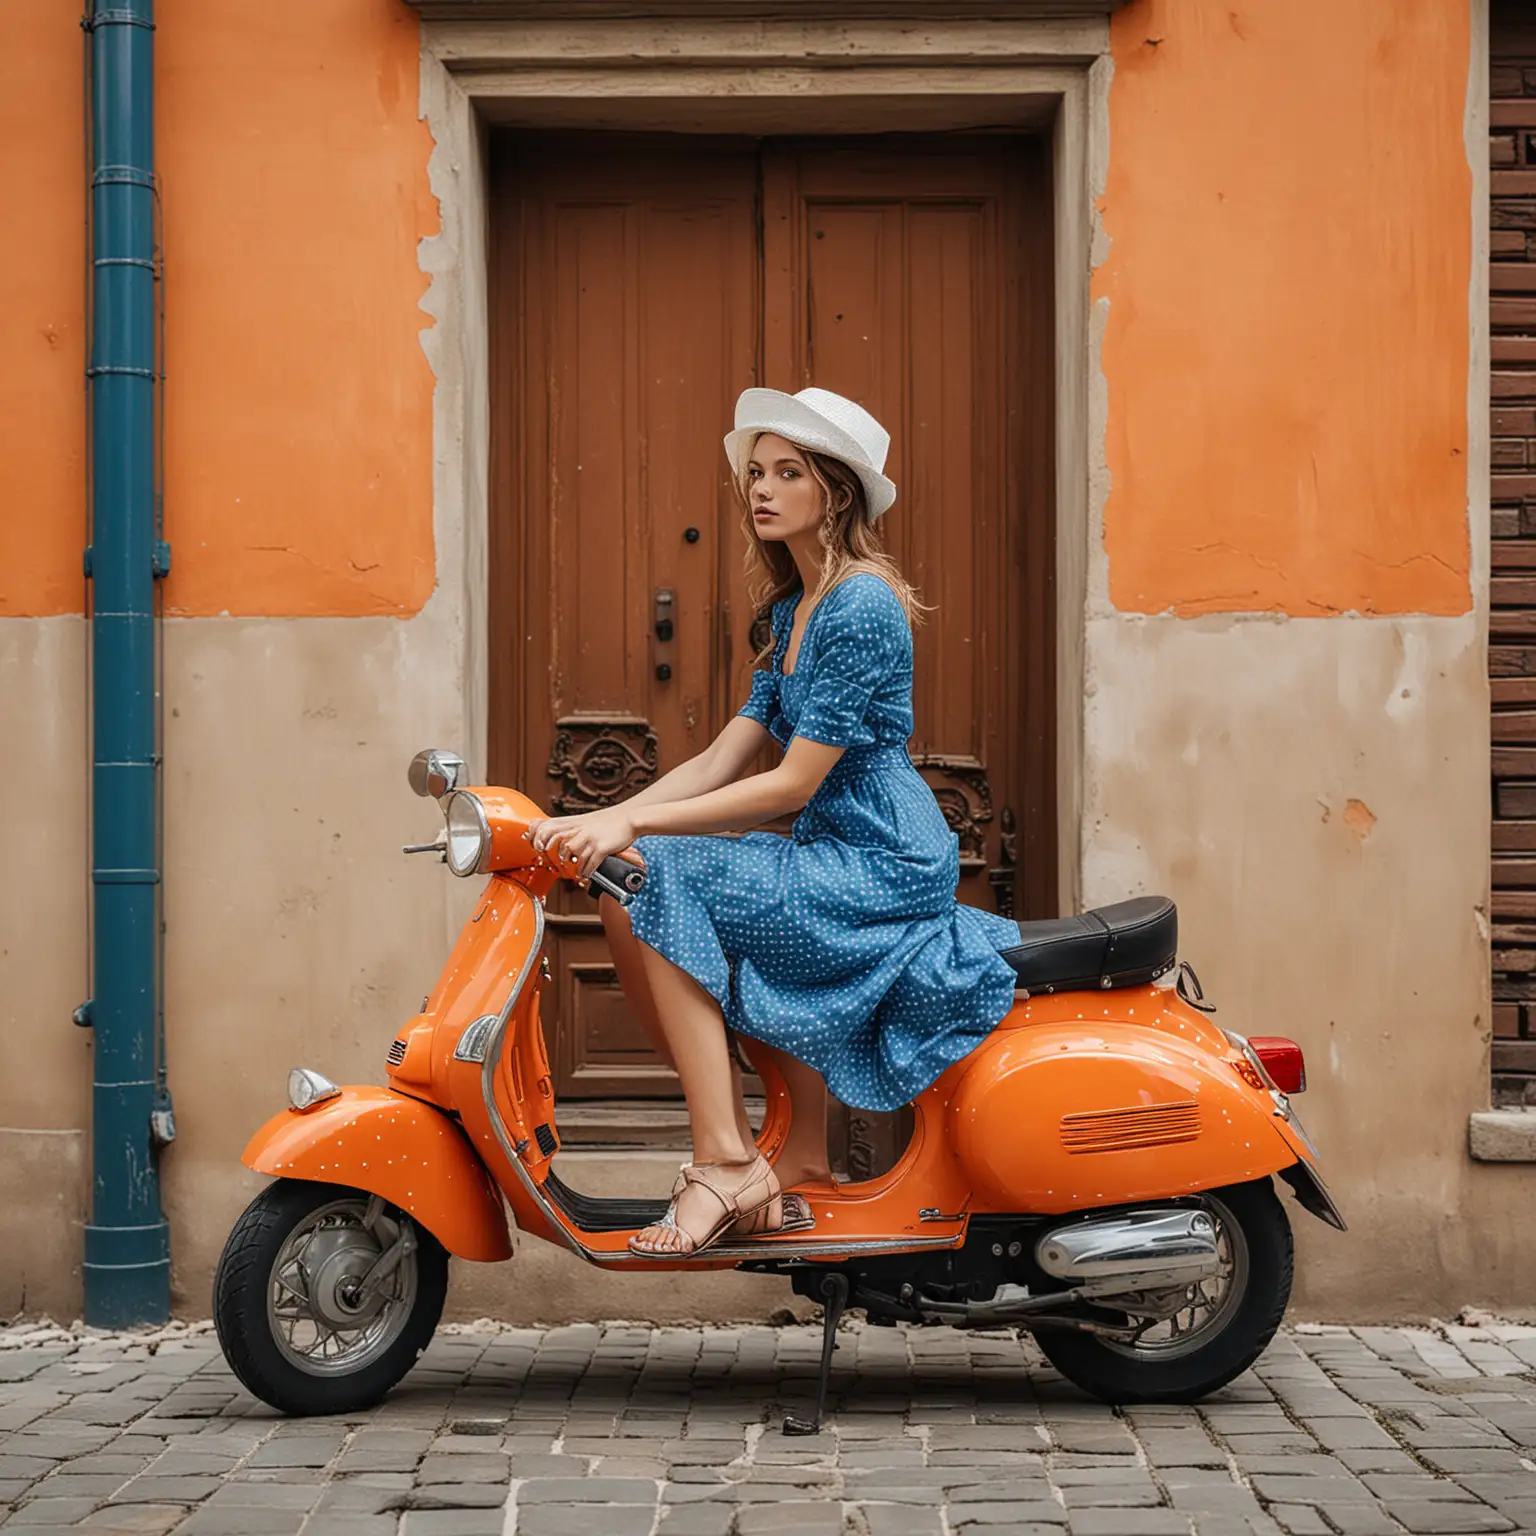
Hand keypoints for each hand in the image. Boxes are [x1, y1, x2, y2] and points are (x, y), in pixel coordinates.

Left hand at [527, 808, 642, 881]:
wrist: (630, 819)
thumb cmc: (608, 822)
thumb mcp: (585, 821)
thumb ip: (570, 828)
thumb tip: (555, 838)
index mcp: (573, 822)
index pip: (546, 825)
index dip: (537, 836)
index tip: (536, 846)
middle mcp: (579, 829)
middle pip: (554, 838)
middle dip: (548, 851)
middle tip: (552, 861)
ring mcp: (590, 838)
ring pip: (570, 852)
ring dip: (570, 865)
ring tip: (574, 870)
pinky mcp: (602, 848)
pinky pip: (589, 864)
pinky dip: (586, 872)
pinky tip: (586, 874)